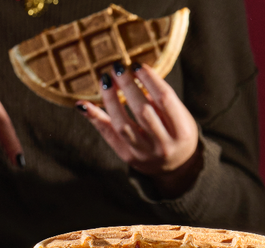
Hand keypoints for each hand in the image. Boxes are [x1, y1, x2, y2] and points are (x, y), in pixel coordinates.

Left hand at [76, 62, 201, 197]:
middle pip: (142, 111)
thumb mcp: (180, 117)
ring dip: (110, 100)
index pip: (164, 99)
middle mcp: (163, 145)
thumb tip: (135, 75)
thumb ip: (162, 101)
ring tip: (105, 81)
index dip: (149, 79)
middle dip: (128, 86)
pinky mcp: (128, 157)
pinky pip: (109, 136)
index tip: (137, 64)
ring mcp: (145, 153)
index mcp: (181, 131)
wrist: (177, 167)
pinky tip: (83, 104)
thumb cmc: (177, 133)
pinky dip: (95, 119)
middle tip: (118, 67)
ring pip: (123, 125)